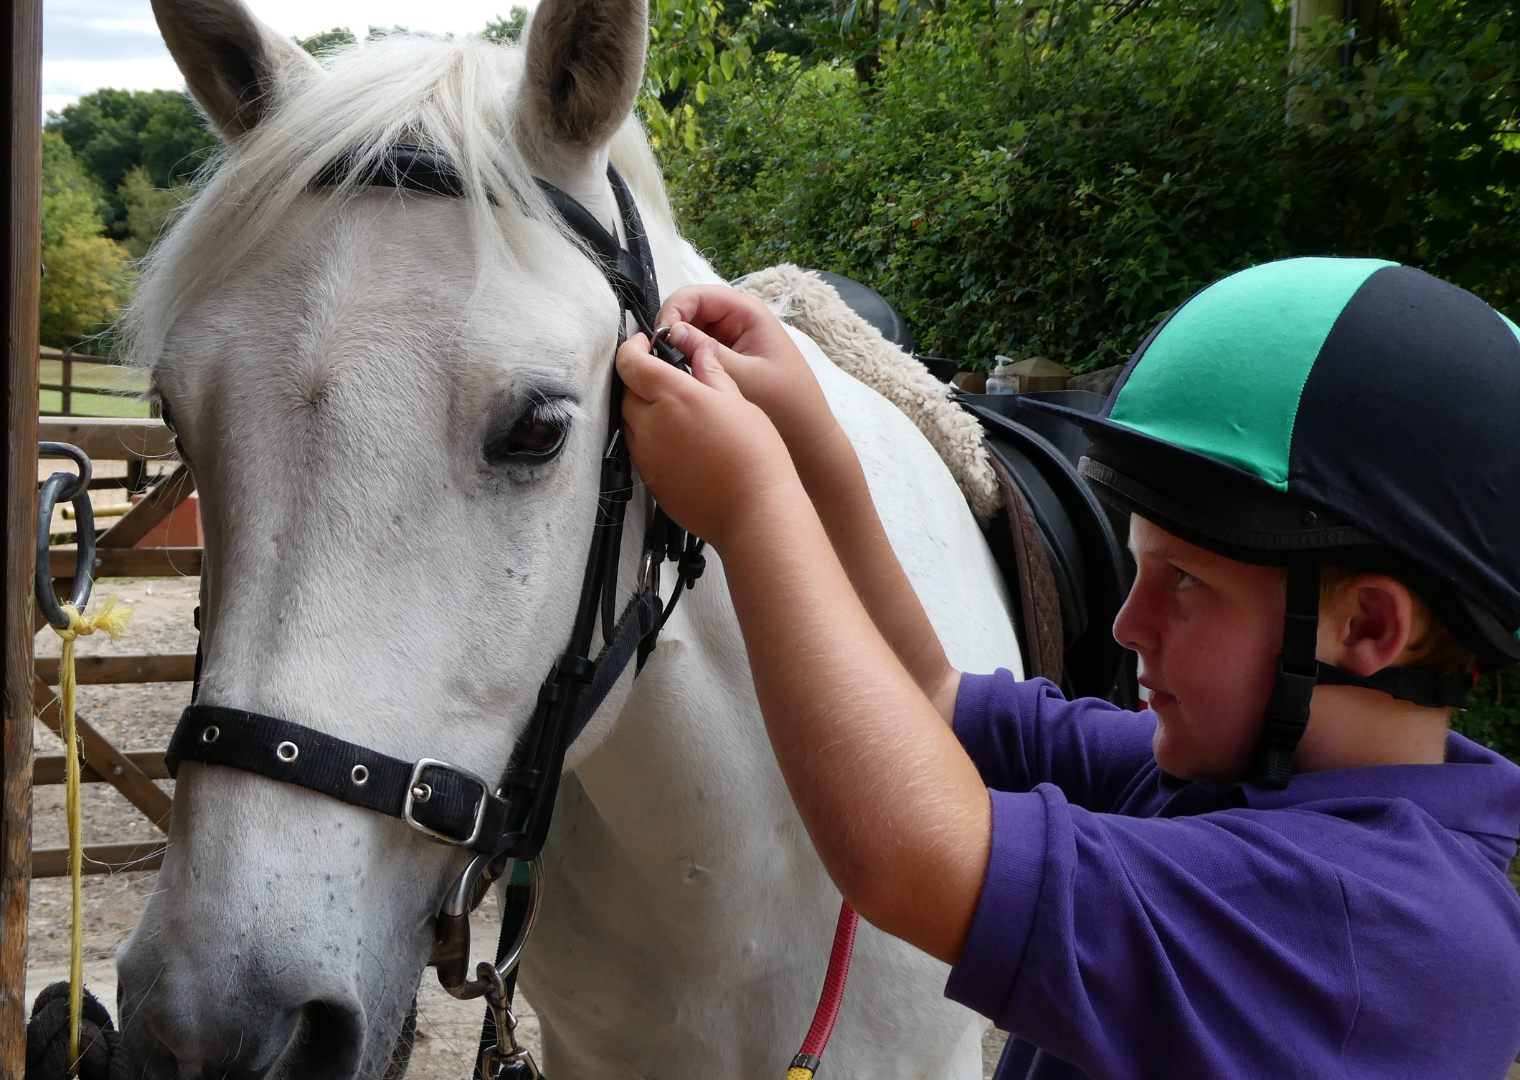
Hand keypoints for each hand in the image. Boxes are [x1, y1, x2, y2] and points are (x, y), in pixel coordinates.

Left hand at [617, 331, 802, 551]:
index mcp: (673, 396)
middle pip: (628, 392)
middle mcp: (651, 425)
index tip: (645, 344)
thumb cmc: (755, 457)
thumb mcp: (739, 402)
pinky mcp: (650, 480)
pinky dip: (651, 438)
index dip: (633, 347)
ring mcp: (647, 456)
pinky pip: (640, 450)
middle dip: (643, 380)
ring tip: (679, 414)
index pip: (630, 362)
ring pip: (631, 422)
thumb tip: (699, 350)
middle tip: (670, 379)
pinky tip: (681, 443)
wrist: (754, 512)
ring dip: (645, 411)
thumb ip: (711, 373)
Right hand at [656, 286, 840, 464]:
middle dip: (671, 331)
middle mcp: (738, 318)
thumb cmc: (785, 403)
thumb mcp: (742, 376)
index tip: (659, 341)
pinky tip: (681, 378)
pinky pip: (697, 349)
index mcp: (747, 311)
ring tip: (669, 371)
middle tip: (659, 359)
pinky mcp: (728, 356)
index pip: (695, 295)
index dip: (672, 312)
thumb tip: (668, 333)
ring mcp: (732, 337)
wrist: (807, 433)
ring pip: (690, 331)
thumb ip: (703, 352)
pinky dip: (685, 359)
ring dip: (676, 347)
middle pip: (689, 310)